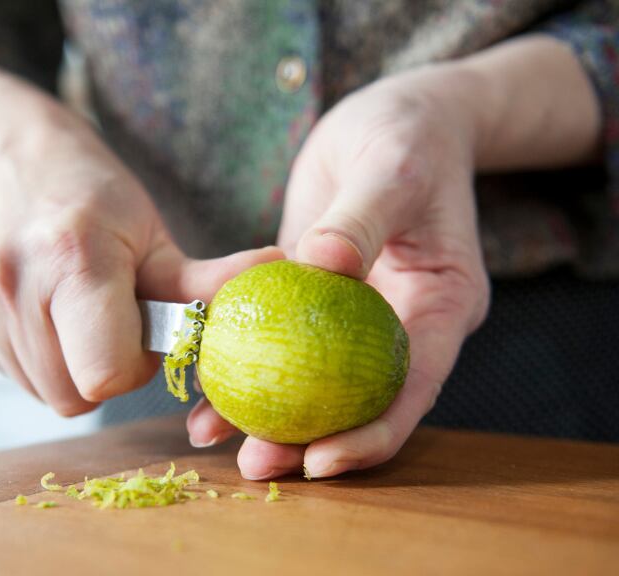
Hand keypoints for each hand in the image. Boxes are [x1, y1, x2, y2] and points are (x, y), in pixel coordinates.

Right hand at [0, 63, 281, 414]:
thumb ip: (206, 280)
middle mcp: (13, 282)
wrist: (11, 157)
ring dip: (72, 365)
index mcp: (74, 259)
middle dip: (103, 371)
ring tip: (80, 311)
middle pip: (72, 395)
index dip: (132, 369)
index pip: (104, 375)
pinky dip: (40, 356)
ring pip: (42, 390)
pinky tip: (47, 311)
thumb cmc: (94, 195)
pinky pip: (12, 372)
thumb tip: (278, 275)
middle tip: (112, 322)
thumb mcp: (155, 234)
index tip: (141, 334)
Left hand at [187, 65, 489, 475]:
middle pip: (359, 401)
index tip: (321, 461)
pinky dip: (247, 362)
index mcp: (440, 306)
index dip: (372, 434)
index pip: (412, 387)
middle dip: (311, 442)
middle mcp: (399, 323)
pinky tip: (202, 385)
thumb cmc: (406, 137)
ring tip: (212, 437)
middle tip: (255, 465)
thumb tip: (324, 265)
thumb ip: (363, 218)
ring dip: (268, 414)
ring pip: (315, 381)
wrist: (392, 119)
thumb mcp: (392, 169)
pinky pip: (281, 341)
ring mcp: (355, 315)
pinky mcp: (315, 298)